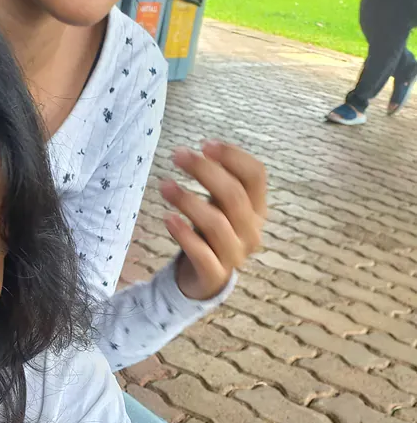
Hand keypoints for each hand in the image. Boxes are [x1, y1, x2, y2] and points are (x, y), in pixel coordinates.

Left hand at [162, 141, 265, 300]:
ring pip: (216, 223)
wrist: (204, 278)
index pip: (255, 176)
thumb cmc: (211, 234)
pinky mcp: (215, 275)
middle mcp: (251, 231)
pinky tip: (168, 218)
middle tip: (177, 156)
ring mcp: (235, 255)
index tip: (205, 144)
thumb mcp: (220, 206)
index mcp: (257, 209)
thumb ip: (218, 182)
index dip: (232, 156)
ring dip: (188, 201)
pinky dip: (184, 234)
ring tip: (164, 186)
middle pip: (233, 195)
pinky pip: (201, 253)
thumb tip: (202, 149)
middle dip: (204, 171)